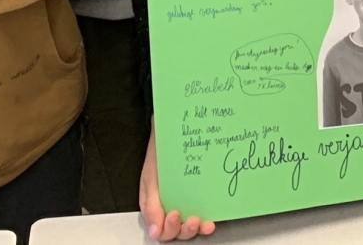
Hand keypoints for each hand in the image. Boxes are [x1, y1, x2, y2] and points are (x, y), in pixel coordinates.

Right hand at [140, 123, 214, 239]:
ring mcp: (184, 203)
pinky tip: (212, 218)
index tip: (175, 214)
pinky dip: (207, 220)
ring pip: (190, 227)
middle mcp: (169, 208)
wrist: (172, 131)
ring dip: (197, 229)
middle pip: (177, 232)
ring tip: (204, 223)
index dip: (169, 229)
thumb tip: (154, 232)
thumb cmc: (159, 154)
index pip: (161, 231)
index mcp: (155, 207)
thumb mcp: (150, 179)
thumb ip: (150, 205)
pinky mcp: (198, 196)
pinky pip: (202, 213)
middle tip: (193, 220)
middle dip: (185, 230)